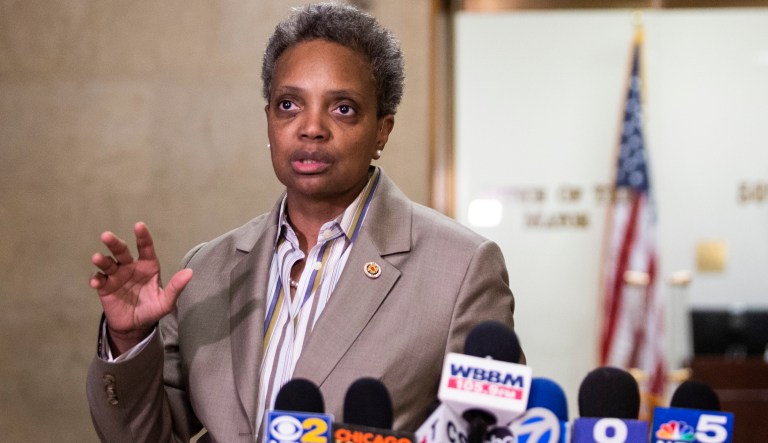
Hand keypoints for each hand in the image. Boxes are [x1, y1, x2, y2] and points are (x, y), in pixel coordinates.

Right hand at [89, 222, 192, 354]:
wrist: (135, 326)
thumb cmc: (152, 309)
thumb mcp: (166, 302)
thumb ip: (176, 287)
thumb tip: (190, 273)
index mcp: (148, 266)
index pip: (145, 248)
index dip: (143, 237)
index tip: (139, 226)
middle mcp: (130, 267)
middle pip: (122, 251)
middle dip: (114, 243)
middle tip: (106, 236)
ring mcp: (116, 275)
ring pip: (107, 263)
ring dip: (102, 260)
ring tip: (97, 258)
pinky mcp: (104, 287)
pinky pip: (98, 279)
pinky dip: (95, 279)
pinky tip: (96, 283)